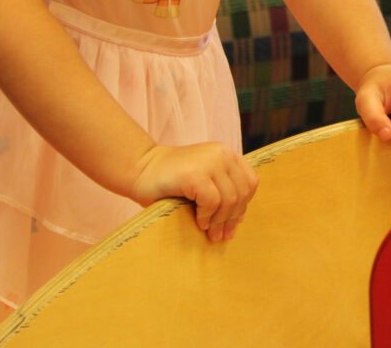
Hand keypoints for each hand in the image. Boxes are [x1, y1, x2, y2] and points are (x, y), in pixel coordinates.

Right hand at [130, 142, 259, 242]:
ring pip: (229, 199)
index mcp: (226, 154)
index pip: (250, 182)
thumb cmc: (170, 181)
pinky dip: (207, 216)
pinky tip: (198, 222)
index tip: (233, 224)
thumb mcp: (203, 181)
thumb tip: (238, 220)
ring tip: (209, 232)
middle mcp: (222, 154)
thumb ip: (221, 191)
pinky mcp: (195, 174)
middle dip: (232, 218)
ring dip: (219, 220)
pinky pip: (212, 201)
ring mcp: (209, 162)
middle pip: (241, 193)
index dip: (244, 205)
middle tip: (220, 236)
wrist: (140, 169)